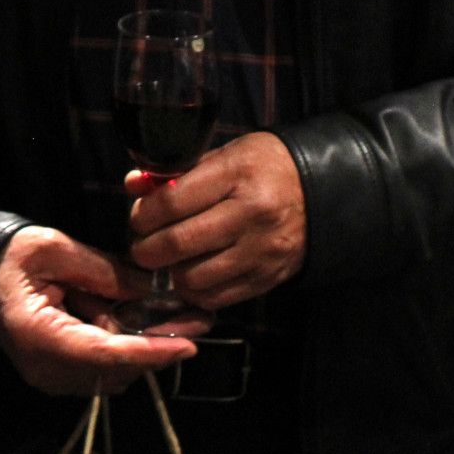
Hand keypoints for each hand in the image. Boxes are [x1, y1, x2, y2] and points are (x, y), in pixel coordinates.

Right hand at [0, 226, 196, 395]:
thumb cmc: (12, 256)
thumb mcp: (56, 250)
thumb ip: (105, 271)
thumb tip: (154, 288)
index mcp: (38, 335)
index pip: (103, 354)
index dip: (148, 352)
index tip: (186, 344)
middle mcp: (45, 368)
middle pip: (115, 369)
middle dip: (159, 345)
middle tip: (200, 318)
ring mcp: (51, 377)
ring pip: (114, 372)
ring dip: (147, 346)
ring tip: (179, 315)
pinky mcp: (59, 374)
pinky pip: (103, 369)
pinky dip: (128, 347)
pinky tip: (145, 320)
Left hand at [127, 131, 305, 309]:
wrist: (321, 191)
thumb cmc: (262, 167)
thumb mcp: (223, 155)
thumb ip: (177, 172)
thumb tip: (133, 185)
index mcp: (237, 173)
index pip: (173, 201)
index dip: (143, 214)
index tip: (137, 218)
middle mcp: (251, 213)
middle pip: (180, 242)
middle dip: (147, 249)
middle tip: (141, 246)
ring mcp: (262, 249)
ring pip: (195, 277)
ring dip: (170, 273)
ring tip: (166, 261)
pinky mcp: (268, 277)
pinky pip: (217, 297)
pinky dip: (195, 291)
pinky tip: (190, 274)